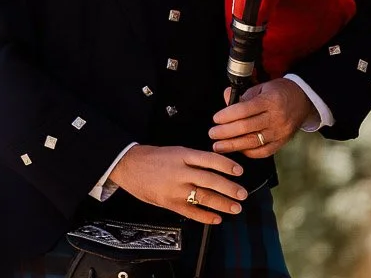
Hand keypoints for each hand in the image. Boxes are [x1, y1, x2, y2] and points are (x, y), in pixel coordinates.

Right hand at [107, 144, 247, 224]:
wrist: (128, 165)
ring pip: (204, 197)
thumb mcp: (174, 151)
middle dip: (230, 188)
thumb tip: (216, 168)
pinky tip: (216, 219)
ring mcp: (175, 188)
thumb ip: (193, 159)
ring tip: (235, 208)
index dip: (227, 165)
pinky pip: (191, 211)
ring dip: (222, 204)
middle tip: (242, 194)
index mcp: (182, 155)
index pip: (210, 159)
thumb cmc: (152, 158)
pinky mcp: (169, 202)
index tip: (239, 172)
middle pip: (211, 180)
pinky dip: (205, 216)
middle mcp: (181, 171)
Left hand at [208, 78, 313, 157]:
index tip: (216, 119)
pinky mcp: (282, 142)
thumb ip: (244, 94)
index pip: (244, 109)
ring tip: (218, 146)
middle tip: (212, 134)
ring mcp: (280, 132)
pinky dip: (249, 152)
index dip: (228, 115)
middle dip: (226, 132)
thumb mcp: (262, 87)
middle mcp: (276, 117)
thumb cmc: (280, 91)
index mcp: (270, 101)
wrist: (304, 100)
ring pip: (253, 142)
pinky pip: (264, 152)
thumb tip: (226, 97)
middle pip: (246, 128)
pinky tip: (238, 150)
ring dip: (233, 145)